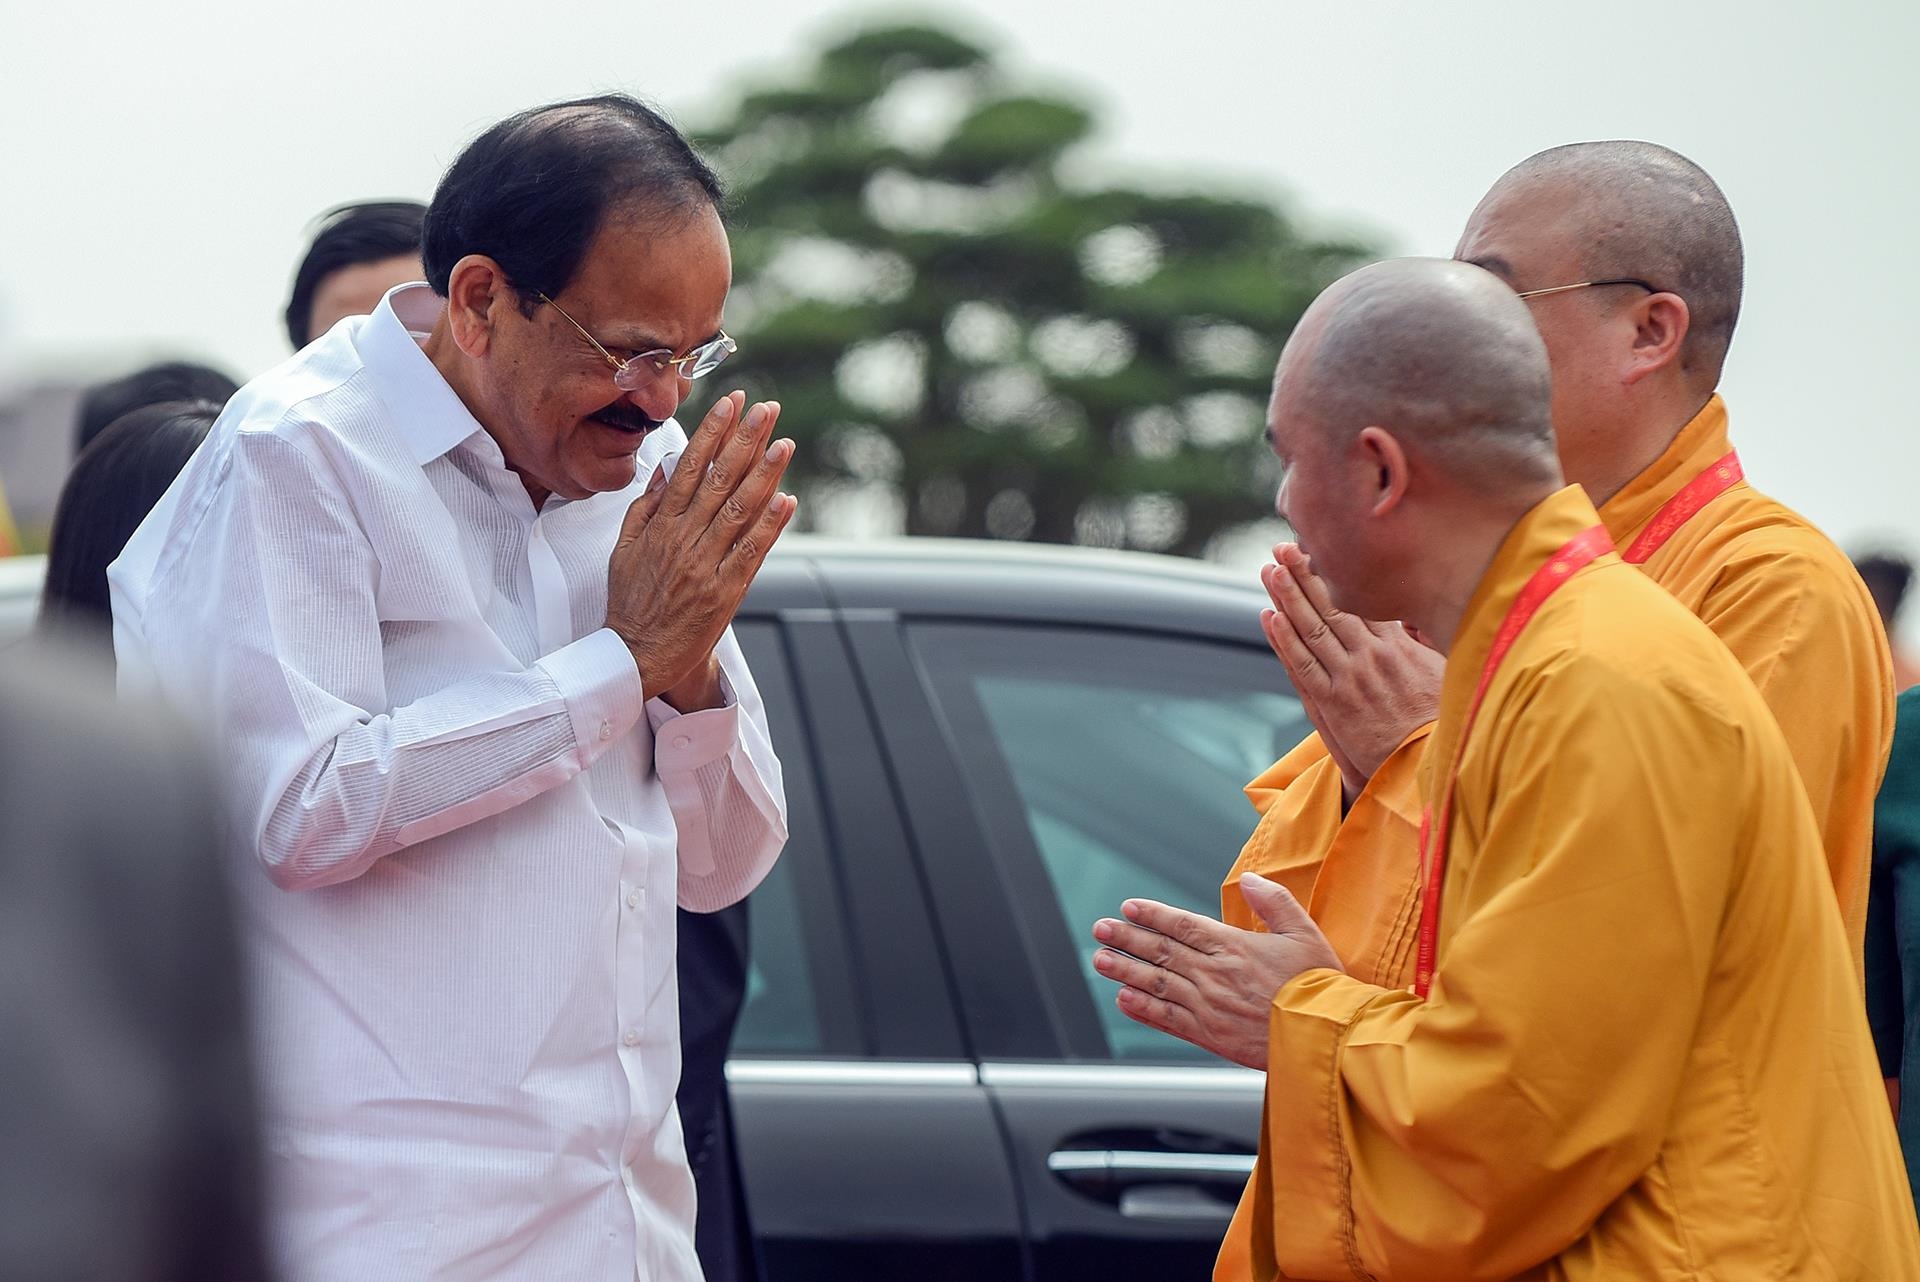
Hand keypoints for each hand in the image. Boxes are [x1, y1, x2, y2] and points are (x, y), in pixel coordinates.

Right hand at [605, 392, 796, 698]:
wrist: (634, 655)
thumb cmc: (631, 602)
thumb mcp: (624, 547)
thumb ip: (646, 506)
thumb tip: (667, 466)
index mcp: (660, 524)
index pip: (690, 466)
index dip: (713, 431)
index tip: (732, 402)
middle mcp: (683, 538)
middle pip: (719, 479)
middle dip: (745, 440)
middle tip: (767, 409)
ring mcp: (705, 564)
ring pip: (739, 510)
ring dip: (764, 473)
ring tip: (785, 443)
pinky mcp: (723, 592)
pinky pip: (751, 552)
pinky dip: (770, 525)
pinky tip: (787, 500)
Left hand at [1091, 874, 1342, 1068]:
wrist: (1327, 1040)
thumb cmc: (1320, 987)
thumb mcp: (1305, 933)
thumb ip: (1275, 902)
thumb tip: (1250, 879)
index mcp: (1236, 948)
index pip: (1183, 925)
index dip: (1153, 915)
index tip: (1129, 908)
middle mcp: (1216, 976)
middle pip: (1162, 952)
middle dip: (1127, 938)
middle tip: (1101, 929)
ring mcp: (1209, 1008)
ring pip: (1157, 984)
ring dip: (1125, 970)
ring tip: (1100, 960)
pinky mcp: (1211, 1037)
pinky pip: (1168, 1020)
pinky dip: (1143, 1009)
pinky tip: (1124, 999)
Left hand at [1260, 544, 1442, 802]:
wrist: (1425, 764)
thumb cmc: (1436, 720)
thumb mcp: (1441, 671)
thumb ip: (1423, 641)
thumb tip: (1414, 612)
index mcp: (1398, 645)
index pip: (1361, 599)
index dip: (1336, 574)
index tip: (1318, 549)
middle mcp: (1371, 655)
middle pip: (1332, 605)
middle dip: (1305, 574)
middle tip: (1283, 547)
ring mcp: (1349, 677)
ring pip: (1312, 629)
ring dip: (1288, 597)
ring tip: (1270, 570)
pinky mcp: (1333, 703)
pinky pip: (1302, 665)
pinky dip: (1284, 640)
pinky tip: (1269, 616)